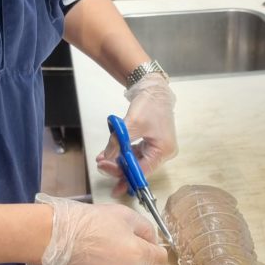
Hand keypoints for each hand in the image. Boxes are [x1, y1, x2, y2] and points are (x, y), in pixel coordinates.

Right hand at [26, 193, 166, 264]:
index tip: (148, 246)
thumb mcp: (125, 215)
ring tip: (106, 254)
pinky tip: (94, 263)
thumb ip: (146, 229)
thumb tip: (153, 242)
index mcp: (140, 255)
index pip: (161, 260)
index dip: (156, 251)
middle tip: (131, 251)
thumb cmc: (92, 221)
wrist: (59, 236)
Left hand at [96, 73, 176, 196]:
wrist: (154, 89)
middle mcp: (163, 153)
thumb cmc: (148, 105)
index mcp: (163, 150)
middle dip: (119, 168)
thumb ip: (118, 141)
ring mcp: (158, 148)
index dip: (123, 174)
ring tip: (102, 160)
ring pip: (136, 162)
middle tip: (101, 166)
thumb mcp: (131, 123)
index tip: (106, 170)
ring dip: (119, 162)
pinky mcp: (151, 143)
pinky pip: (136, 153)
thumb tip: (106, 157)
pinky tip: (110, 154)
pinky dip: (124, 154)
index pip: (142, 170)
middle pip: (139, 168)